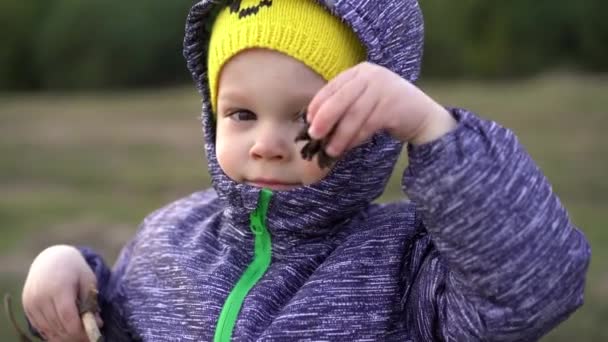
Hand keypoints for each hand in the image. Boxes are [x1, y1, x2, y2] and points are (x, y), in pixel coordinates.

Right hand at [22, 245, 102, 340]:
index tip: (91, 334)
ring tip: (78, 334)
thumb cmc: (75, 269)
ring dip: (63, 335)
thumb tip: (97, 324)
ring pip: (48, 328)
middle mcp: (42, 295)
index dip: (79, 329)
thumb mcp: (88, 280)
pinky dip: (52, 332)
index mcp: (59, 287)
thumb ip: (91, 302)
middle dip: (74, 335)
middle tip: (87, 337)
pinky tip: (64, 332)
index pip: (68, 316)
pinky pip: (39, 326)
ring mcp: (31, 301)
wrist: (51, 258)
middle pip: (58, 325)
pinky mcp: (27, 306)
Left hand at [306, 62, 456, 156]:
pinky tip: (348, 147)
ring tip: (331, 150)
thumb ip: (343, 108)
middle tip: (314, 136)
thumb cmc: (387, 111)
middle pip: (340, 98)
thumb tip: (314, 126)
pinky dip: (356, 137)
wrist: (423, 116)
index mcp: (360, 72)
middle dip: (325, 119)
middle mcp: (371, 75)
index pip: (332, 87)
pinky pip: (368, 124)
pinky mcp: (393, 105)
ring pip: (354, 114)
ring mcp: (384, 88)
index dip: (317, 105)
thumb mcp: (363, 102)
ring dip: (340, 134)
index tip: (307, 122)